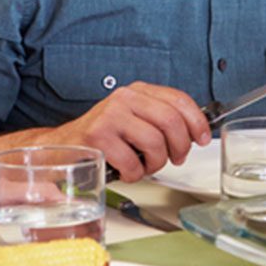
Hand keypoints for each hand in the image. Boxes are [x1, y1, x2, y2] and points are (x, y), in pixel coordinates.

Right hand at [58, 82, 210, 180]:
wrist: (62, 146)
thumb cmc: (105, 138)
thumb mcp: (135, 120)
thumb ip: (162, 121)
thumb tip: (196, 133)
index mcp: (138, 92)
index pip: (179, 100)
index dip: (197, 122)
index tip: (203, 139)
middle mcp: (125, 98)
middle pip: (171, 121)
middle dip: (180, 147)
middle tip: (176, 159)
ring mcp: (110, 116)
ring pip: (155, 143)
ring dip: (156, 163)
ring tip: (145, 166)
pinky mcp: (98, 136)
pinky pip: (133, 162)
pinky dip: (135, 173)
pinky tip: (127, 170)